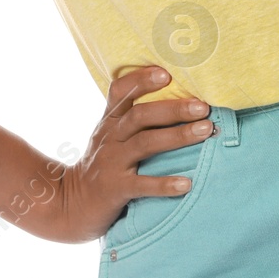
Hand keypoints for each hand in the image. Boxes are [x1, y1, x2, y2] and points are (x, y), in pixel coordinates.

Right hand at [55, 66, 213, 242]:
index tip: (166, 73)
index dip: (140, 80)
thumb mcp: (110, 135)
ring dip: (177, 136)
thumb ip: (133, 116)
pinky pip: (141, 185)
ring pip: (145, 144)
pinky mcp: (115, 189)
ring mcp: (111, 163)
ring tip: (205, 131)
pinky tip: (186, 184)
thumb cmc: (103, 164)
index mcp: (111, 121)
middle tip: (202, 107)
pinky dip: (164, 184)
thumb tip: (177, 95)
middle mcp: (110, 137)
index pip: (120, 92)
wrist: (72, 204)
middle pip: (140, 116)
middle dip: (173, 109)